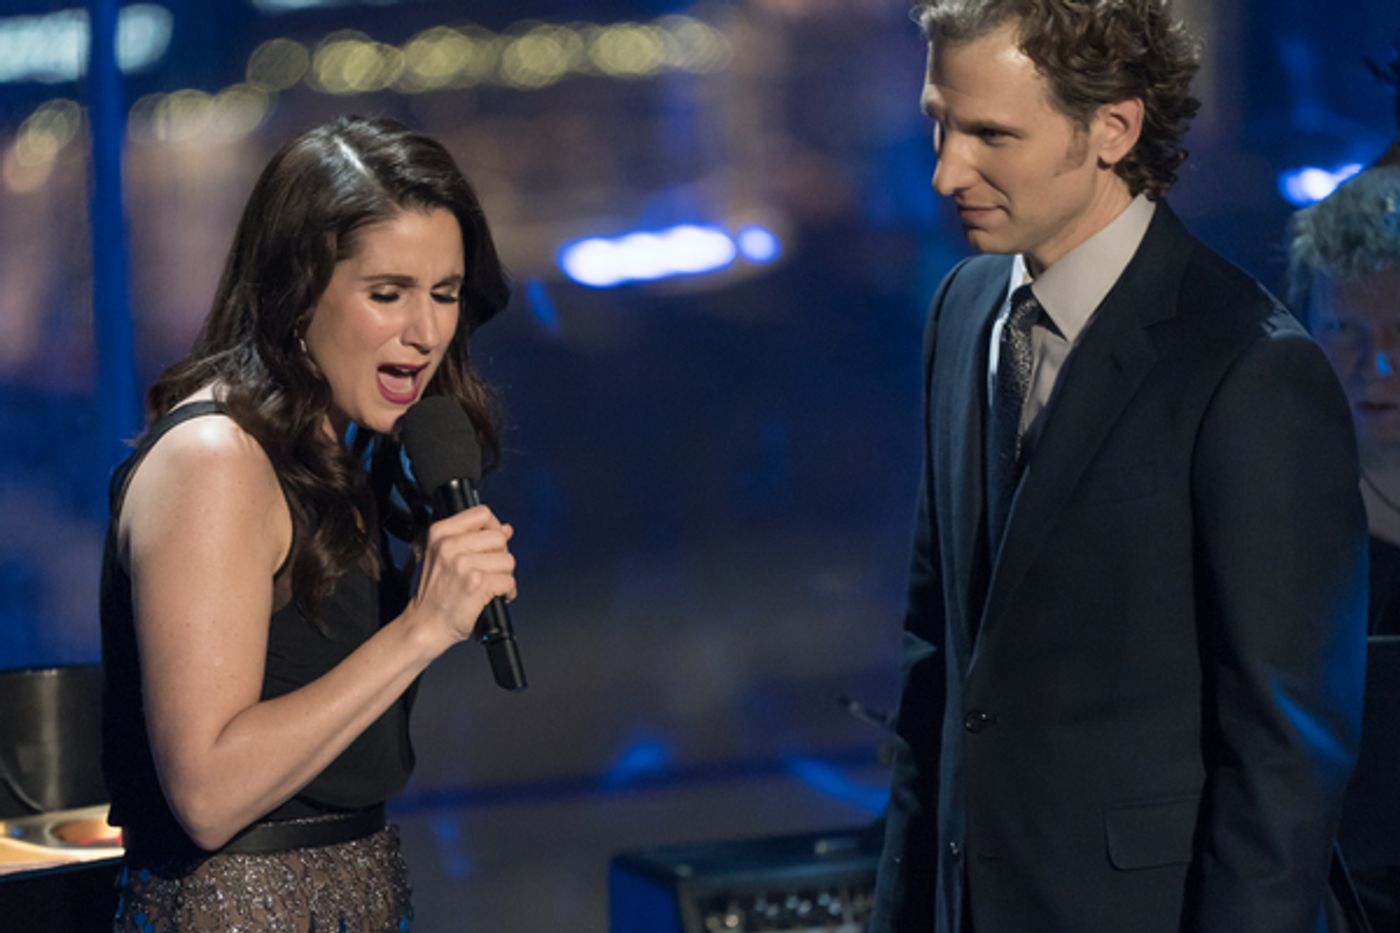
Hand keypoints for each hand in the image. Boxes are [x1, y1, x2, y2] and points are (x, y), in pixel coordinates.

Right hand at [410, 505, 516, 647]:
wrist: (426, 624)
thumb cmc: (434, 594)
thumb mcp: (443, 556)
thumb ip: (473, 538)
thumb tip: (505, 529)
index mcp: (440, 533)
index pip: (482, 513)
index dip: (494, 527)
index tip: (492, 542)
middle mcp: (450, 546)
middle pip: (499, 538)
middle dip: (501, 556)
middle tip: (490, 570)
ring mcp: (463, 564)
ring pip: (507, 560)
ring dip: (505, 576)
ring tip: (491, 585)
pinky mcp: (476, 584)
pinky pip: (508, 581)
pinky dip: (508, 592)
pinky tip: (496, 596)